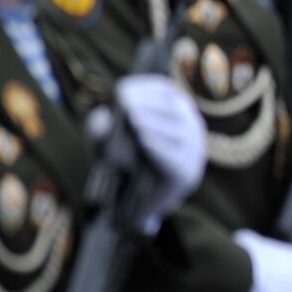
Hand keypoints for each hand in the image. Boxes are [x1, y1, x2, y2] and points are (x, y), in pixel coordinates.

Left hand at [117, 73, 206, 234]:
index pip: (166, 91)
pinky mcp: (187, 173)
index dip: (145, 88)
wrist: (138, 203)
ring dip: (156, 124)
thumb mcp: (105, 142)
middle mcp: (190, 127)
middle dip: (149, 104)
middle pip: (174, 107)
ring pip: (179, 131)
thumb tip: (101, 115)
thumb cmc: (124, 162)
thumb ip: (99, 129)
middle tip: (127, 106)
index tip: (122, 90)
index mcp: (175, 112)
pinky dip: (160, 147)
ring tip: (135, 122)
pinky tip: (144, 141)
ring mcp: (193, 151)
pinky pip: (176, 158)